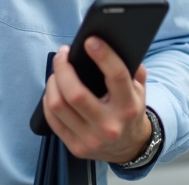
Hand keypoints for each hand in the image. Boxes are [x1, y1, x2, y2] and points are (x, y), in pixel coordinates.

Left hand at [41, 36, 150, 162]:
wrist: (129, 147)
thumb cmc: (130, 111)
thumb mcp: (139, 90)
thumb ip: (132, 68)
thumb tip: (113, 44)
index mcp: (128, 107)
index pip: (116, 77)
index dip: (103, 55)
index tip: (90, 41)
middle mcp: (110, 126)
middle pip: (75, 93)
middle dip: (63, 68)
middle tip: (63, 54)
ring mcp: (91, 139)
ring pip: (58, 105)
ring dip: (52, 82)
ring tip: (57, 71)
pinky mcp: (76, 147)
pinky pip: (52, 119)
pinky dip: (48, 99)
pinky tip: (54, 90)